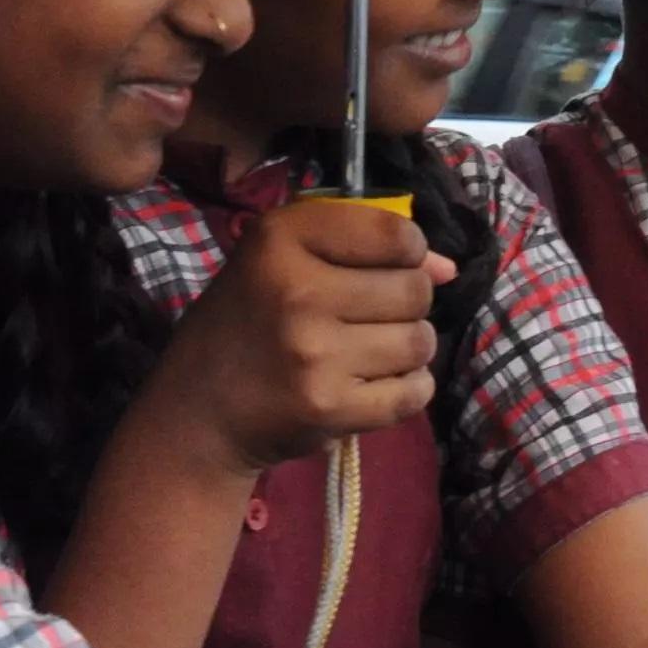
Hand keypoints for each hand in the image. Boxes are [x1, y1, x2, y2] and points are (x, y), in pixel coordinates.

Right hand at [148, 197, 451, 474]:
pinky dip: (407, 390)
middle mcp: (298, 291)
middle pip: (415, 289)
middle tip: (370, 317)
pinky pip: (414, 392)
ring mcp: (315, 354)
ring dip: (407, 347)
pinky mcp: (330, 408)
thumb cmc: (247, 324)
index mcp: (280, 239)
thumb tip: (449, 268)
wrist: (198, 414)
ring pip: (420, 341)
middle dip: (406, 303)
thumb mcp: (283, 261)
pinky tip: (373, 385)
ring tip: (370, 352)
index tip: (385, 267)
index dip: (407, 251)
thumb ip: (364, 247)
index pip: (396, 233)